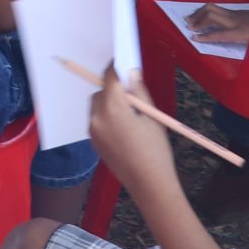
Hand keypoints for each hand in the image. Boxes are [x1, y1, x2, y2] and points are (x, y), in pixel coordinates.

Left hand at [87, 69, 180, 199]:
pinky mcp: (93, 141)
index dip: (116, 69)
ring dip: (108, 102)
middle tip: (131, 93)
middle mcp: (97, 117)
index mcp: (113, 109)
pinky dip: (106, 116)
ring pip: (96, 105)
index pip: (109, 78)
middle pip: (100, 92)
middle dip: (113, 89)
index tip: (123, 63)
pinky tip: (124, 127)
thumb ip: (139, 92)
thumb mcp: (152, 117)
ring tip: (130, 113)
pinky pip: (97, 119)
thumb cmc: (156, 151)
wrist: (149, 185)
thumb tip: (131, 72)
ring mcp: (92, 130)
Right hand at [188, 2, 248, 45]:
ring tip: (190, 19)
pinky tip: (203, 16)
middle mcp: (235, 20)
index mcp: (240, 32)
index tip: (194, 38)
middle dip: (198, 20)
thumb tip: (230, 50)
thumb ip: (243, 47)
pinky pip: (217, 9)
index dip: (205, 37)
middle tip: (188, 26)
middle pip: (211, 15)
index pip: (219, 34)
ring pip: (212, 8)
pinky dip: (206, 11)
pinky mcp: (236, 11)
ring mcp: (235, 14)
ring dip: (199, 13)